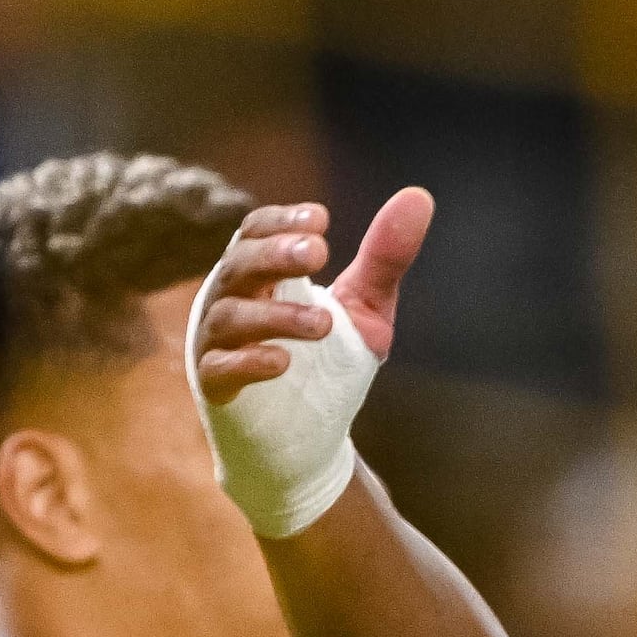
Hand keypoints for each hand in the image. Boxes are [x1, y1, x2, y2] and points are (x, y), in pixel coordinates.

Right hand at [193, 189, 434, 400]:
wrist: (308, 439)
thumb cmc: (328, 362)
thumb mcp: (365, 307)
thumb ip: (384, 258)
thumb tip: (419, 197)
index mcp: (261, 274)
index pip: (255, 232)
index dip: (281, 221)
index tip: (321, 220)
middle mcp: (231, 300)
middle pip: (238, 265)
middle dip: (275, 255)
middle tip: (318, 253)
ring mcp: (219, 344)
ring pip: (230, 316)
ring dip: (276, 315)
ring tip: (323, 324)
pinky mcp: (218, 387)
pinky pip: (221, 368)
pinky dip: (249, 362)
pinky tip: (283, 361)